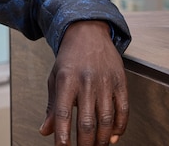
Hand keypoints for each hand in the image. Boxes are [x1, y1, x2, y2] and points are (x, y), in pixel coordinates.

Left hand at [39, 20, 127, 144]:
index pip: (63, 113)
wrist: (88, 33)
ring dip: (102, 139)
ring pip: (107, 119)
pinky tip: (112, 136)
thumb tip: (45, 131)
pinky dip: (119, 127)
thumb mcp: (55, 78)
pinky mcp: (120, 81)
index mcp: (66, 80)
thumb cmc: (69, 59)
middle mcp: (86, 81)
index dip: (63, 134)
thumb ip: (51, 106)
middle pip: (87, 121)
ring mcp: (105, 81)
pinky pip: (123, 109)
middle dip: (85, 143)